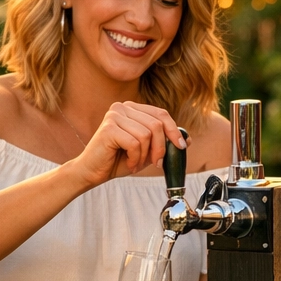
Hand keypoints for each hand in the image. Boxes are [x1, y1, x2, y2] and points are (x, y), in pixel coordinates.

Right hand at [69, 101, 183, 187]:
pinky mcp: (109, 128)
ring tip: (135, 163)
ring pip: (147, 134)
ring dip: (145, 155)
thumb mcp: (147, 151)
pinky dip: (135, 158)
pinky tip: (128, 163)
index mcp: (132, 109)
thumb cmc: (118, 161)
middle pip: (157, 124)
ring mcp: (114, 115)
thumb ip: (164, 143)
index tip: (180, 146)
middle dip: (161, 147)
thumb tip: (187, 139)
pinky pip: (135, 143)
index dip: (174, 130)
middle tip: (156, 163)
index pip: (161, 114)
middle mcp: (122, 107)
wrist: (92, 172)